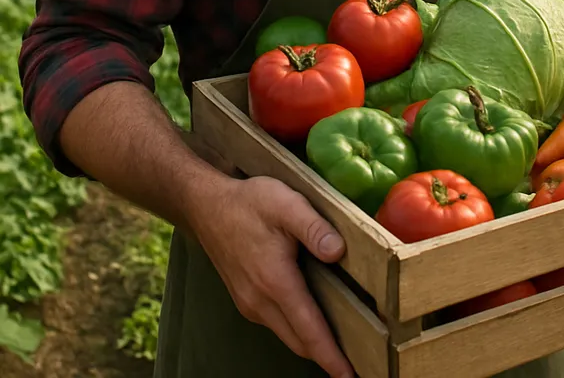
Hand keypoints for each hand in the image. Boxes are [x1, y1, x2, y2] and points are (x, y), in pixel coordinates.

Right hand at [188, 174, 354, 377]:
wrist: (208, 207)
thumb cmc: (250, 203)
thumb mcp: (288, 204)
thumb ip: (315, 228)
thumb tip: (338, 252)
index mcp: (275, 282)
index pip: (309, 329)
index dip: (330, 355)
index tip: (349, 375)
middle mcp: (260, 301)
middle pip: (299, 341)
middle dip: (326, 357)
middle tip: (355, 365)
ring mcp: (251, 303)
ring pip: (287, 334)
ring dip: (312, 345)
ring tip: (342, 348)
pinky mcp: (247, 299)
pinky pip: (277, 324)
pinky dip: (298, 331)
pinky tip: (314, 322)